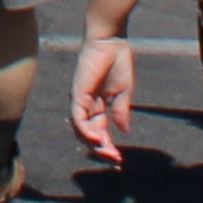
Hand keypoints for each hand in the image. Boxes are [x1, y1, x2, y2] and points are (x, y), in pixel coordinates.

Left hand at [67, 34, 138, 164]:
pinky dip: (86, 131)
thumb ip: (121, 112)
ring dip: (94, 144)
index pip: (99, 131)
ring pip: (81, 130)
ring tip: (109, 153)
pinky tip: (98, 139)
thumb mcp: (123, 92)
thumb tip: (124, 132)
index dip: (107, 146)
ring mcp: (80, 99)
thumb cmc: (117, 61)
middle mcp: (86, 104)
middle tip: (114, 161)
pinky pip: (78, 118)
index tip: (119, 160)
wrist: (112, 41)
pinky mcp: (78, 93)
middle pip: (88, 134)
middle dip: (101, 150)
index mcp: (97, 104)